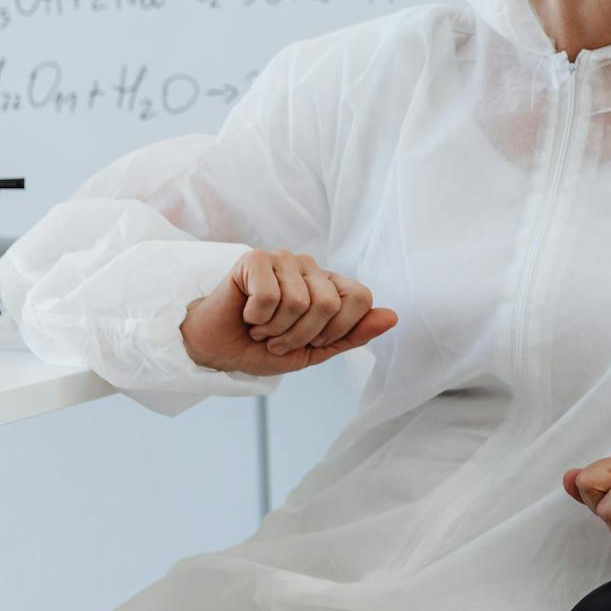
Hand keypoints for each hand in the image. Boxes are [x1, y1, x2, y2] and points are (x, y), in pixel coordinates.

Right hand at [179, 249, 396, 376]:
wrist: (218, 349)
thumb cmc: (264, 347)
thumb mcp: (315, 351)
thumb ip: (353, 335)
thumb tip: (393, 317)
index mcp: (331, 285)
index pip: (361, 298)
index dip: (337, 330)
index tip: (312, 341)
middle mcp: (312, 267)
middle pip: (329, 304)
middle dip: (300, 336)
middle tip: (278, 338)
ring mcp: (284, 259)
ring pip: (299, 302)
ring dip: (275, 329)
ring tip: (261, 327)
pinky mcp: (255, 259)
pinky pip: (269, 296)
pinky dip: (256, 317)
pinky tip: (247, 314)